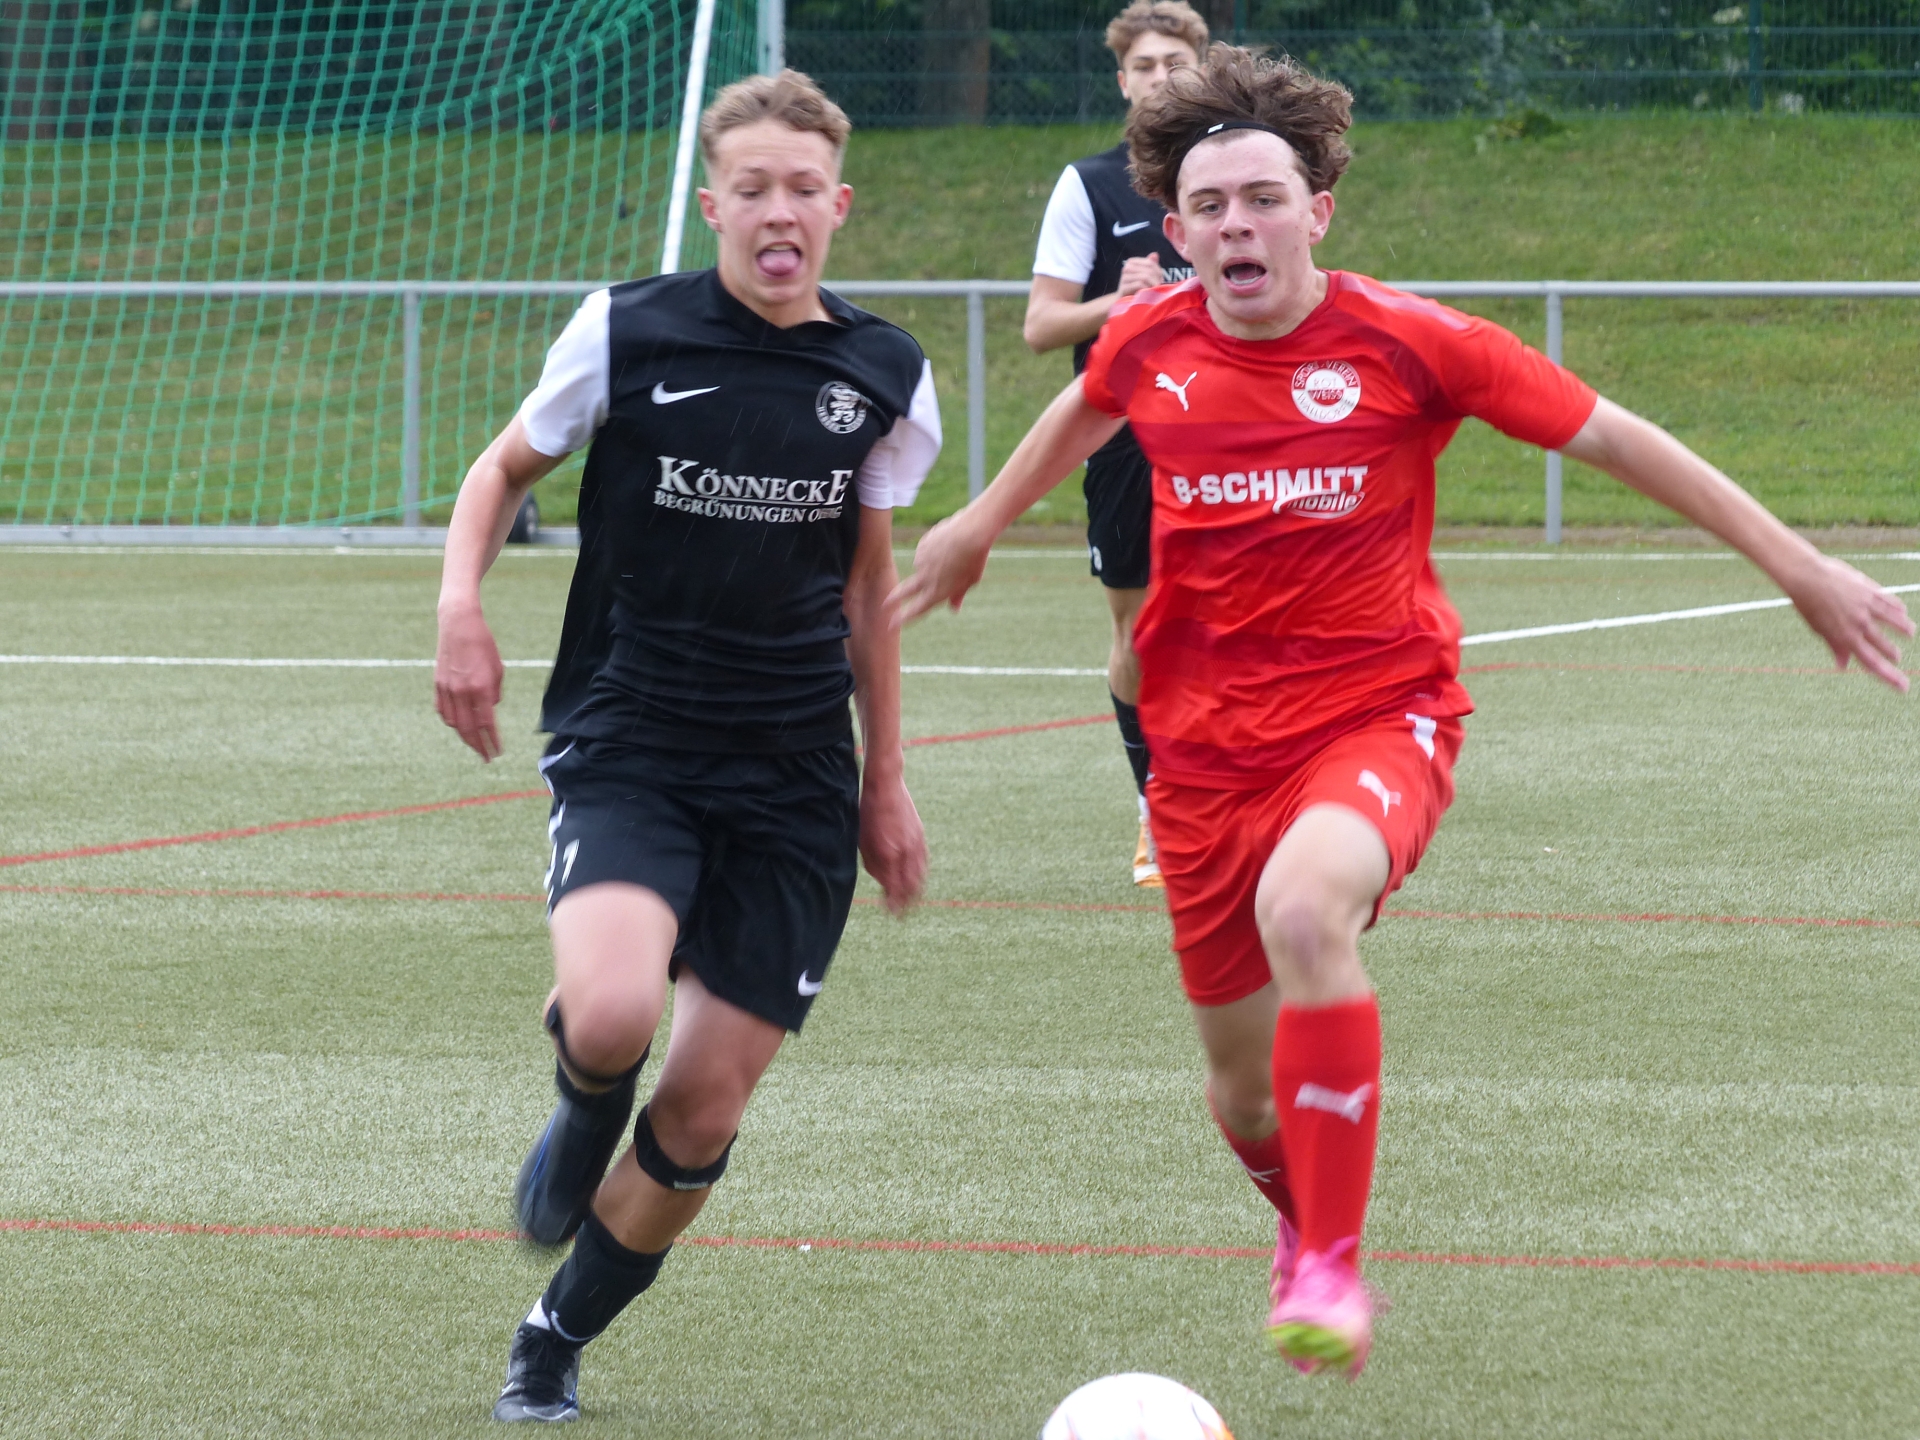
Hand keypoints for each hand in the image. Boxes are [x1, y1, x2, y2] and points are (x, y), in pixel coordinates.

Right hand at [435, 600, 506, 759]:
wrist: (458, 625)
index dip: (493, 740)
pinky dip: (450, 721)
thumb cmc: (483, 644)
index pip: (487, 723)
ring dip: (464, 736)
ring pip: (454, 722)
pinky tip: (458, 726)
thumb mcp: (498, 668)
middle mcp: (463, 691)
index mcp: (481, 687)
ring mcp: (447, 689)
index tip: (498, 751)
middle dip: (478, 746)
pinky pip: (443, 711)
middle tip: (486, 756)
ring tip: (474, 742)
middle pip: (469, 728)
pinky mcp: (438, 684)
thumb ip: (495, 693)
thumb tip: (490, 709)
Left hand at [858, 773, 926, 914]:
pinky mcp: (920, 835)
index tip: (890, 912)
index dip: (892, 903)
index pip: (893, 887)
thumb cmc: (868, 811)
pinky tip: (918, 880)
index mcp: (888, 853)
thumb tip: (882, 882)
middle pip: (910, 886)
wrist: (886, 784)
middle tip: (901, 914)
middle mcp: (905, 850)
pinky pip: (924, 861)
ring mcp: (915, 843)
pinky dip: (921, 874)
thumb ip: (872, 863)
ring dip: (916, 891)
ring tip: (911, 902)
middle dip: (906, 903)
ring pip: (920, 875)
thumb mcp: (863, 840)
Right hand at [887, 511, 992, 626]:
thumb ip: (958, 595)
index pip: (916, 610)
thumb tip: (954, 609)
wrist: (970, 533)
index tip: (891, 625)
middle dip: (894, 599)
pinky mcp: (920, 547)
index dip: (903, 618)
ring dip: (932, 563)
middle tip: (885, 604)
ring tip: (953, 553)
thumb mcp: (970, 581)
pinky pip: (926, 551)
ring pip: (922, 566)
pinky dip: (934, 549)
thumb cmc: (975, 558)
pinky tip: (947, 543)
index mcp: (938, 592)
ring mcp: (920, 562)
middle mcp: (925, 579)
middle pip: (904, 591)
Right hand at [1114, 254, 1165, 298]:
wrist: (1124, 303)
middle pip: (1148, 269)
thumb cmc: (1137, 289)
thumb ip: (1151, 265)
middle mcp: (1126, 267)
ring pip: (1144, 276)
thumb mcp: (1147, 276)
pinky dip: (1146, 289)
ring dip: (1152, 285)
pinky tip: (1148, 294)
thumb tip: (1155, 254)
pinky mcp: (1123, 287)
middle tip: (1159, 288)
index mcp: (1132, 262)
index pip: (1150, 263)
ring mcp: (1124, 277)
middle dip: (1156, 279)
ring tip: (1155, 291)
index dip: (1158, 272)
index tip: (1160, 280)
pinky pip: (1139, 284)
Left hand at [1785, 556, 1913, 690]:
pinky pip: (1890, 602)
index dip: (1889, 676)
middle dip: (1892, 653)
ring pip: (1894, 621)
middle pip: (1883, 644)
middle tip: (1897, 658)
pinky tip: (1903, 611)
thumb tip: (1843, 666)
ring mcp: (1867, 606)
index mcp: (1845, 637)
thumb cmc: (1808, 604)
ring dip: (1904, 628)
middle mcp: (1860, 624)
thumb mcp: (1818, 629)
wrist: (1807, 576)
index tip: (1903, 686)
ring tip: (1910, 633)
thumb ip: (1835, 646)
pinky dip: (1898, 609)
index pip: (1872, 662)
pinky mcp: (1870, 590)